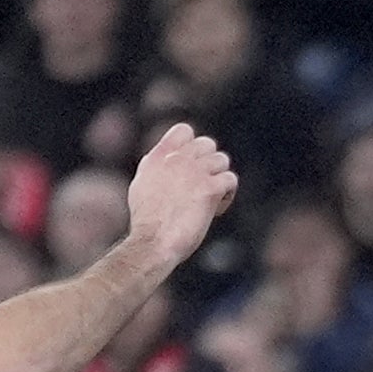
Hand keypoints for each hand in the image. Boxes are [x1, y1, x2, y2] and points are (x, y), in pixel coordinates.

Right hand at [123, 123, 239, 265]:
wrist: (153, 241)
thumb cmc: (146, 223)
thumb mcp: (142, 185)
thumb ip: (157, 168)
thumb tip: (164, 161)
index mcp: (158, 157)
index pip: (184, 130)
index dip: (193, 145)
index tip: (190, 166)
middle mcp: (177, 159)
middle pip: (207, 144)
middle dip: (209, 164)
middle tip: (201, 187)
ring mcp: (195, 172)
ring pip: (222, 159)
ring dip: (219, 179)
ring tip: (210, 200)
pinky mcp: (210, 188)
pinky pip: (230, 180)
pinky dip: (227, 195)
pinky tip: (215, 210)